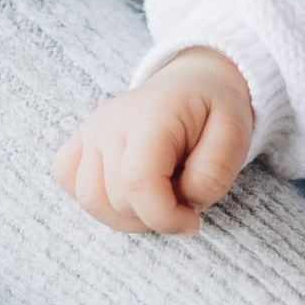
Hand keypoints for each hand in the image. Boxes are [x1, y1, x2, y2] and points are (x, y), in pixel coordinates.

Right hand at [53, 48, 254, 232]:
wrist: (193, 83)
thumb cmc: (214, 113)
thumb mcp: (235, 138)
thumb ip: (211, 176)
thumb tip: (180, 205)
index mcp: (153, 115)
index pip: (137, 181)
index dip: (164, 216)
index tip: (191, 222)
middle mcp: (111, 120)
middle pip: (116, 198)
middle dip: (153, 217)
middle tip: (181, 201)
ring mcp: (91, 129)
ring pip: (90, 200)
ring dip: (126, 216)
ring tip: (156, 200)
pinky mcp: (79, 140)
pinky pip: (69, 182)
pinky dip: (96, 199)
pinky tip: (126, 191)